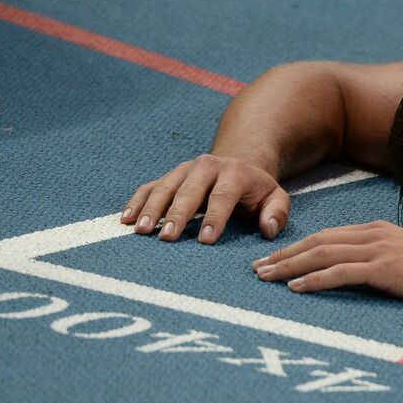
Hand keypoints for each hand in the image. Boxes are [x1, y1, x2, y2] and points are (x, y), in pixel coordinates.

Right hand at [120, 153, 290, 242]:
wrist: (238, 162)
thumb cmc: (257, 190)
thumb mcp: (276, 197)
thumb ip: (277, 213)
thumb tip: (268, 229)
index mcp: (234, 172)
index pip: (223, 196)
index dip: (215, 217)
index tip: (205, 240)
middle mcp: (205, 167)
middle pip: (188, 191)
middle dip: (177, 215)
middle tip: (167, 237)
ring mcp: (183, 171)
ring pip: (164, 188)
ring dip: (151, 209)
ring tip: (141, 231)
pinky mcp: (168, 177)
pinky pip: (149, 187)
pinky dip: (137, 202)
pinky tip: (126, 219)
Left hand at [252, 220, 402, 305]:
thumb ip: (379, 258)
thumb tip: (359, 272)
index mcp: (374, 230)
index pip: (326, 236)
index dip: (297, 246)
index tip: (274, 258)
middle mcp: (371, 235)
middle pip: (316, 242)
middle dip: (284, 255)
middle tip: (257, 269)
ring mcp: (377, 250)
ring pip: (322, 255)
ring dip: (290, 266)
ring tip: (267, 278)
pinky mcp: (383, 269)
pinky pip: (340, 273)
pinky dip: (314, 279)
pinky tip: (296, 288)